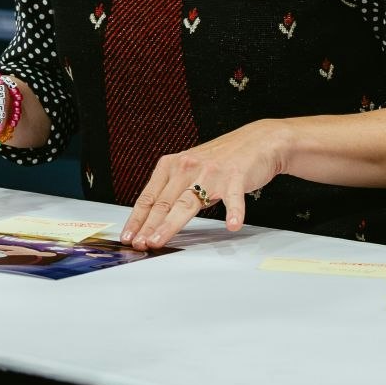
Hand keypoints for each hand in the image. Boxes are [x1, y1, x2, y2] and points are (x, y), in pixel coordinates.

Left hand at [121, 119, 288, 250]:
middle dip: (147, 226)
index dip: (137, 218)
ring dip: (170, 224)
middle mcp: (187, 167)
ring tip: (159, 240)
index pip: (149, 196)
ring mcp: (211, 173)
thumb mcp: (190, 168)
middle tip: (137, 244)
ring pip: (187, 203)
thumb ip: (174, 188)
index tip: (128, 236)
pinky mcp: (235, 176)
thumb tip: (154, 216)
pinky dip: (233, 212)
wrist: (257, 140)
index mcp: (173, 165)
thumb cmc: (222, 158)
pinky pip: (233, 198)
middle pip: (163, 202)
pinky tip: (231, 225)